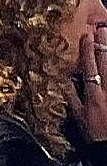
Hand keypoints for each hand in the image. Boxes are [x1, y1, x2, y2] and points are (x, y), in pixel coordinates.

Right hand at [76, 26, 106, 140]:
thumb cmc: (96, 135)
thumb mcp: (79, 117)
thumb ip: (72, 97)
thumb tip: (64, 80)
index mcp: (94, 96)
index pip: (90, 68)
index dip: (88, 51)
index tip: (86, 36)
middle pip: (106, 65)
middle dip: (104, 46)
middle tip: (102, 30)